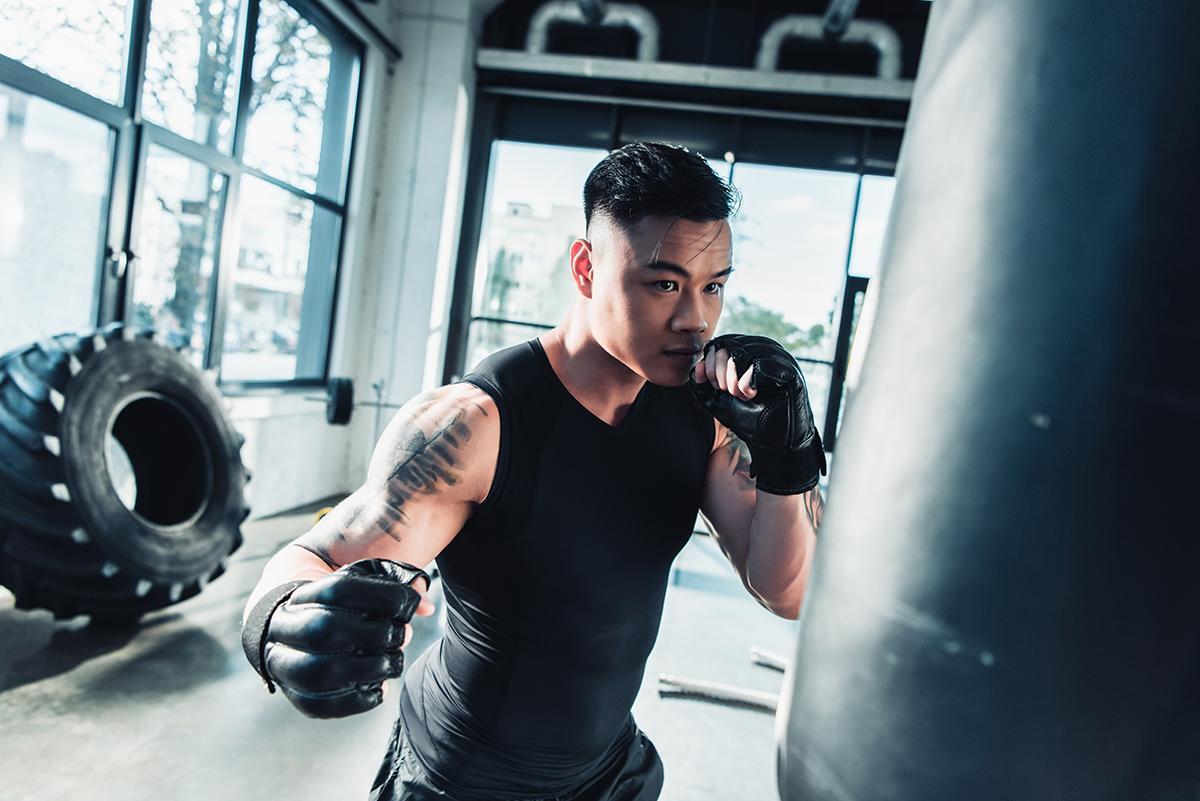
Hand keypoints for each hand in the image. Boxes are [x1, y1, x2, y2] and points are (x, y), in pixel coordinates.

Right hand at [247, 559, 432, 717]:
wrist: (296, 627)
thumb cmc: (341, 603)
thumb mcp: (365, 582)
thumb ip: (397, 584)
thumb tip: (426, 607)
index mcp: (301, 593)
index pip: (338, 589)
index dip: (382, 596)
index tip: (409, 602)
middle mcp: (284, 628)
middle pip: (325, 629)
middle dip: (375, 634)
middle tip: (401, 634)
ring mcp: (285, 664)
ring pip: (320, 672)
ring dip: (370, 668)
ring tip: (393, 662)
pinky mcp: (297, 696)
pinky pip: (322, 705)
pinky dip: (358, 700)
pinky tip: (379, 686)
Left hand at [690, 334, 826, 494]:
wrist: (774, 442)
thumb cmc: (749, 418)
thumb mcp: (717, 400)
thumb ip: (702, 383)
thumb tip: (698, 366)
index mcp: (750, 351)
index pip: (720, 342)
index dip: (710, 364)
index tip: (716, 387)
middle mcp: (766, 349)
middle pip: (729, 344)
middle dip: (719, 372)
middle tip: (727, 392)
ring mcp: (781, 358)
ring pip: (743, 352)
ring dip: (733, 379)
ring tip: (740, 395)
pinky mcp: (790, 372)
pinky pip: (759, 365)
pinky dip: (747, 383)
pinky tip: (751, 395)